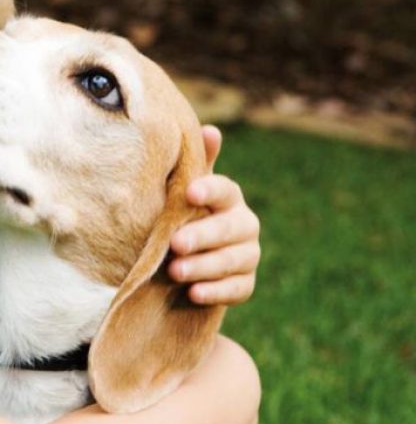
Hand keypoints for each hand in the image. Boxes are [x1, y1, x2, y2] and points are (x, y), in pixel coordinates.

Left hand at [169, 126, 260, 305]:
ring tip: (175, 271)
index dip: (209, 190)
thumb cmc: (182, 216)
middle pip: (230, 228)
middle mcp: (244, 224)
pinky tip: (194, 293)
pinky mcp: (244, 284)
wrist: (184, 261)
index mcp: (228, 198)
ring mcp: (247, 255)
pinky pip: (236, 289)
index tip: (190, 192)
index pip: (225, 190)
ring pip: (233, 261)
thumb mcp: (184, 193)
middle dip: (203, 236)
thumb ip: (194, 166)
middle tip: (175, 243)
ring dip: (204, 266)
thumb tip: (210, 129)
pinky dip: (215, 292)